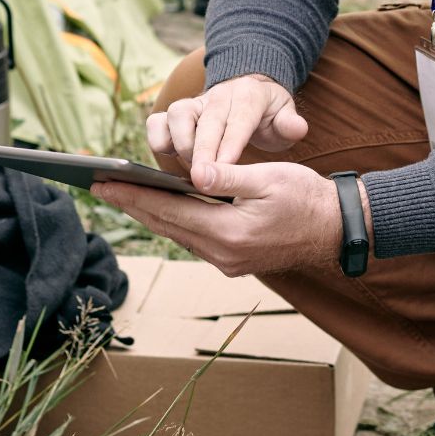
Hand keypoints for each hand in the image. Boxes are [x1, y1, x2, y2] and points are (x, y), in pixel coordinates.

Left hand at [92, 161, 345, 276]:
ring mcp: (228, 261)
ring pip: (177, 235)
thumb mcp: (268, 177)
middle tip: (98, 187)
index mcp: (229, 232)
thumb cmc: (306, 197)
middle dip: (131, 205)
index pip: (168, 210)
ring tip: (121, 194)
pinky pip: (193, 239)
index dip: (132, 195)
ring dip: (149, 214)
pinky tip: (160, 208)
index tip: (103, 183)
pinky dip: (173, 222)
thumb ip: (227, 175)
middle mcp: (223, 253)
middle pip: (165, 226)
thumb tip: (192, 174)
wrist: (336, 229)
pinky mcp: (233, 261)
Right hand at [148, 74, 308, 176]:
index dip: (230, 144)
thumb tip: (297, 128)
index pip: (239, 120)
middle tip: (201, 181)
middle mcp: (218, 96)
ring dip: (180, 145)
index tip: (224, 169)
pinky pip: (157, 122)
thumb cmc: (267, 114)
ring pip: (177, 116)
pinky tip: (167, 163)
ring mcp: (194, 103)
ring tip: (190, 172)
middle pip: (206, 121)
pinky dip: (158, 141)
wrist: (248, 92)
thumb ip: (289, 125)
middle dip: (202, 152)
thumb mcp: (285, 117)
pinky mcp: (175, 114)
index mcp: (248, 96)